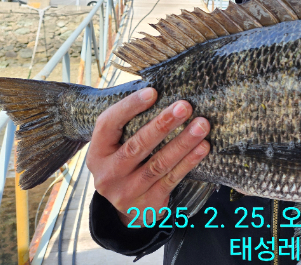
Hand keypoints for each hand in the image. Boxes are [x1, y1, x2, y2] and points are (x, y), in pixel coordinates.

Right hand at [87, 88, 209, 225]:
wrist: (128, 210)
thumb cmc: (127, 163)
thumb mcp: (117, 147)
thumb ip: (130, 124)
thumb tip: (157, 90)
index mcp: (97, 153)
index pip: (108, 124)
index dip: (130, 107)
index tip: (153, 92)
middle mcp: (107, 174)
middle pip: (137, 145)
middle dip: (163, 124)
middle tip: (185, 106)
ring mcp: (126, 191)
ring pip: (158, 163)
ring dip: (183, 142)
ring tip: (202, 125)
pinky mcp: (147, 204)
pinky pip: (172, 179)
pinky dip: (189, 162)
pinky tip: (203, 147)